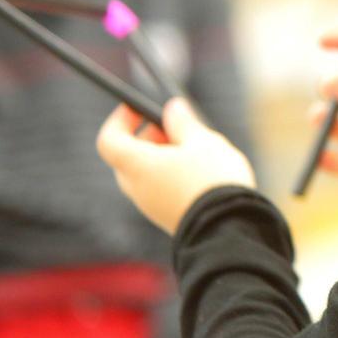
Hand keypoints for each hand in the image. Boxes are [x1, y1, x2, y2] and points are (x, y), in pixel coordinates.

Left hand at [97, 99, 255, 234]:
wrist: (228, 229)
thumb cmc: (212, 180)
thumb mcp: (202, 141)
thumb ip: (183, 123)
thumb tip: (172, 109)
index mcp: (137, 166)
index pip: (109, 140)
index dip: (119, 120)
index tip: (136, 107)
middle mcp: (137, 188)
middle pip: (127, 156)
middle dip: (147, 137)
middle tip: (172, 127)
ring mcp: (151, 206)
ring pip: (145, 173)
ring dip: (163, 156)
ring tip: (196, 149)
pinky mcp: (167, 217)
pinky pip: (159, 189)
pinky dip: (171, 174)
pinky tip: (201, 171)